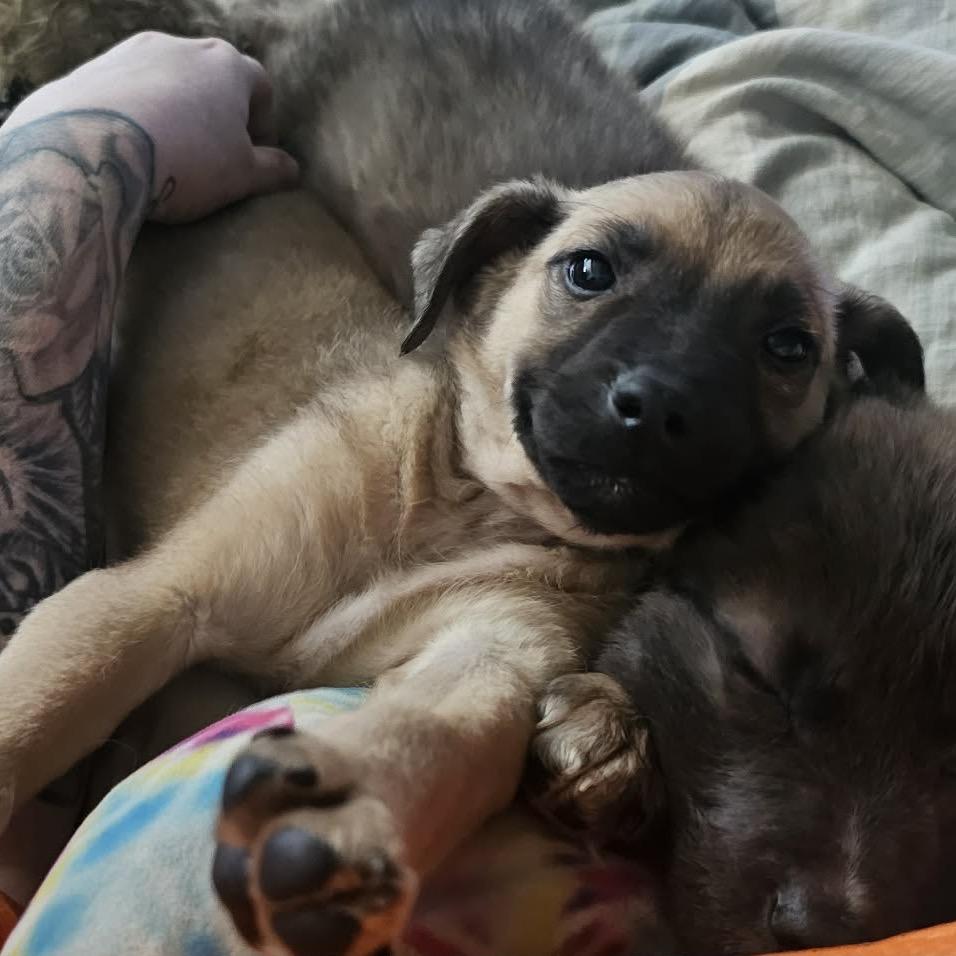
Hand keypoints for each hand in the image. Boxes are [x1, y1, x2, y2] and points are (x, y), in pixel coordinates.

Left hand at [3, 32, 298, 222]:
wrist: (93, 148)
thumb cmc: (187, 160)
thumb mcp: (243, 176)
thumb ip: (273, 170)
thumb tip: (292, 170)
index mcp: (228, 66)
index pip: (260, 86)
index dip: (263, 122)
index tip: (256, 154)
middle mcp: (183, 46)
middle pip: (212, 77)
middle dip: (218, 113)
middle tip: (213, 154)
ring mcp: (133, 52)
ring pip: (168, 80)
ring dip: (175, 110)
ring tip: (169, 152)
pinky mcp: (93, 68)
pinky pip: (128, 90)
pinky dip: (137, 112)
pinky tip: (131, 148)